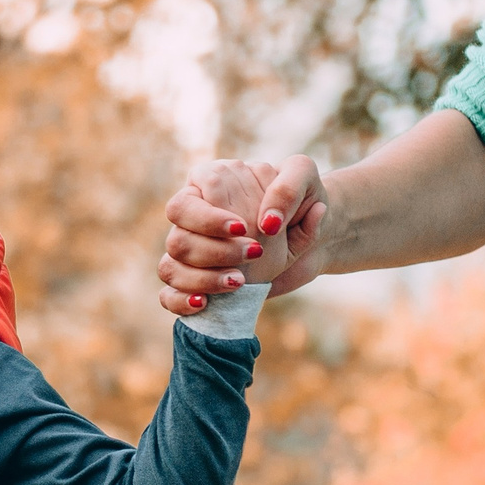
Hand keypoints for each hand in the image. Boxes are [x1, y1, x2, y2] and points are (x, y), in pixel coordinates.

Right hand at [157, 155, 330, 314]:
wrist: (316, 241)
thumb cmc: (303, 204)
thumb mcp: (305, 180)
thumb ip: (287, 188)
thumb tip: (266, 223)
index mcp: (211, 186)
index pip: (186, 200)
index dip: (208, 218)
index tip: (242, 229)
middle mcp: (195, 219)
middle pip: (176, 237)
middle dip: (212, 251)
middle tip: (254, 253)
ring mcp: (192, 253)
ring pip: (170, 267)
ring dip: (204, 278)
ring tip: (240, 282)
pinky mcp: (196, 282)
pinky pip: (168, 295)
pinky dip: (181, 300)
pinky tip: (204, 303)